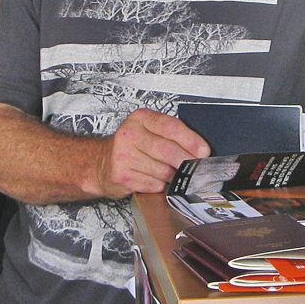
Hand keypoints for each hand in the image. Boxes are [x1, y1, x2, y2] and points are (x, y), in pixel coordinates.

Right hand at [92, 108, 208, 199]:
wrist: (101, 164)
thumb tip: (200, 150)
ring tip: (168, 172)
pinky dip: (159, 184)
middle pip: (168, 150)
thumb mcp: (148, 131)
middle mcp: (130, 134)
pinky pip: (154, 184)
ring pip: (163, 170)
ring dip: (172, 175)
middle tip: (195, 168)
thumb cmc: (131, 147)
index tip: (204, 152)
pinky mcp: (122, 176)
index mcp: (140, 118)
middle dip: (186, 162)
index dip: (191, 140)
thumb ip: (171, 135)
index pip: (171, 127)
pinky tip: (152, 178)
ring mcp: (124, 156)